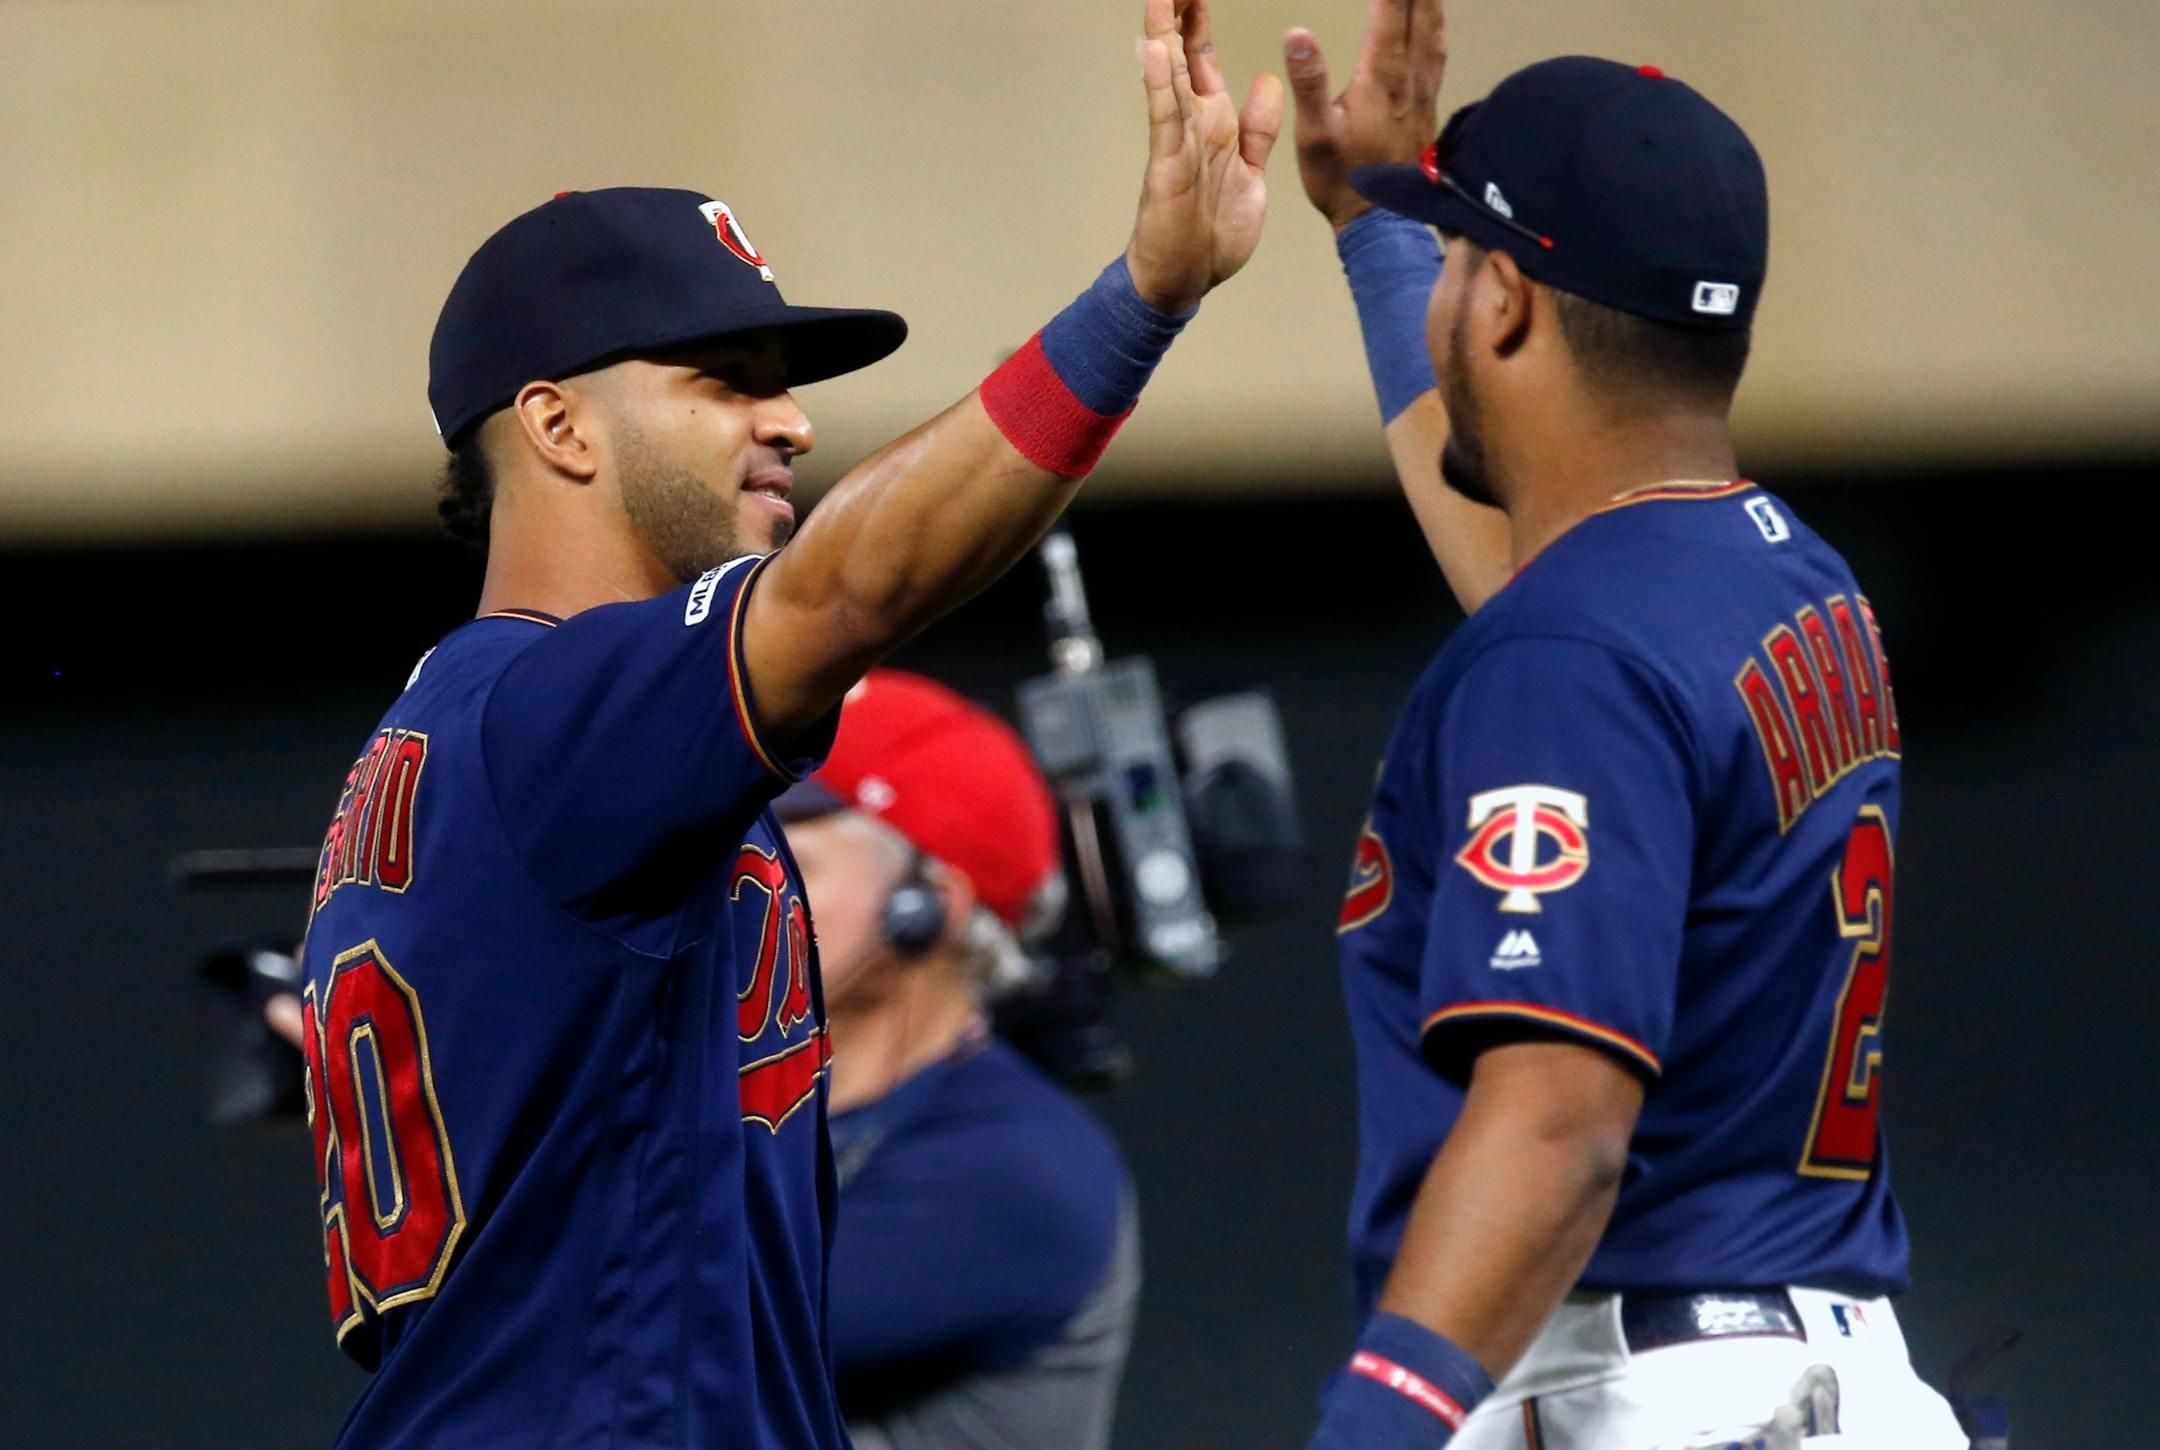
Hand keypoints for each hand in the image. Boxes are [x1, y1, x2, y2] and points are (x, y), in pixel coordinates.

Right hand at [1125, 0, 1284, 312]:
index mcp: (1215, 123)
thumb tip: (1266, 82)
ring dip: (1162, 36)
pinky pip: (1164, 118)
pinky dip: (1159, 85)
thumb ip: (1256, 128)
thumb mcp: (1249, 171)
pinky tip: (1153, 52)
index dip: (1200, 22)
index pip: (1203, 60)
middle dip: (1178, 15)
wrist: (1187, 279)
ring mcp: (1178, 142)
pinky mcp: (1168, 165)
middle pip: (1182, 56)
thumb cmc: (1214, 233)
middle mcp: (1193, 125)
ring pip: (1169, 77)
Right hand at [1285, 0, 1446, 229]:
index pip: (1390, 11)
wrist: (1381, 221)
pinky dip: (1437, 29)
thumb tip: (1297, 32)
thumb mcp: (1315, 133)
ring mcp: (1423, 93)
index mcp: (1381, 76)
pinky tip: (1436, 28)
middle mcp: (1409, 78)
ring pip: (1435, 32)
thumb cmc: (1342, 178)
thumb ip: (1309, 81)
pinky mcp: (1428, 109)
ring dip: (1432, 3)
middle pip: (1421, 14)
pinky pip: (1438, 55)